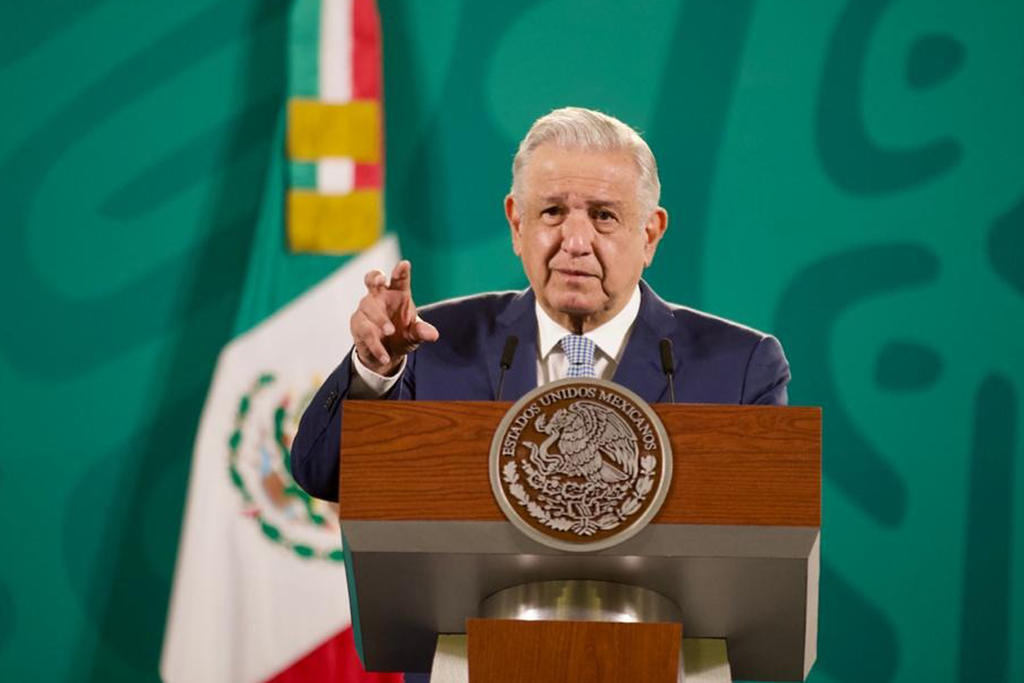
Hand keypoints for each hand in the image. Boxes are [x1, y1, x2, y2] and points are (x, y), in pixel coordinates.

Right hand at [351, 260, 438, 375]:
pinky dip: (376, 344)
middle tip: (381, 280)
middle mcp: (380, 297)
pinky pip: (365, 331)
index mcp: (398, 293)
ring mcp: (366, 309)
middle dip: (376, 277)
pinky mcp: (358, 324)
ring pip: (368, 307)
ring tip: (390, 332)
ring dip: (380, 319)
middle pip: (373, 280)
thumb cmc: (402, 335)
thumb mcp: (414, 335)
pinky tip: (385, 356)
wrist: (387, 355)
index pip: (399, 279)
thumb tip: (433, 334)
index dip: (401, 271)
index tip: (404, 265)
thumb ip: (421, 332)